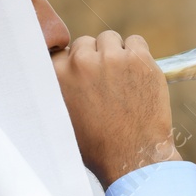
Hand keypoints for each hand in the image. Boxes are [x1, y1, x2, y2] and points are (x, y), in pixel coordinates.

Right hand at [53, 30, 180, 185]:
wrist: (132, 156)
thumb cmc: (97, 146)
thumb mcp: (61, 119)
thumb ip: (58, 91)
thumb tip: (58, 75)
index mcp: (56, 76)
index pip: (61, 53)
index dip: (74, 65)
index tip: (84, 78)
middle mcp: (81, 62)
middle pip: (86, 43)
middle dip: (95, 58)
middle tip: (107, 82)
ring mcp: (111, 58)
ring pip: (110, 39)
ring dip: (116, 53)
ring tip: (123, 78)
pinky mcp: (139, 59)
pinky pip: (137, 42)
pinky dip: (138, 54)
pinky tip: (139, 74)